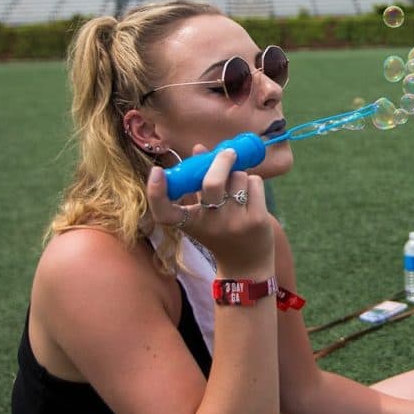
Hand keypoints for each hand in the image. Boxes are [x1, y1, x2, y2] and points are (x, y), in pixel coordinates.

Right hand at [146, 146, 273, 278]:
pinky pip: (254, 183)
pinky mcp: (257, 220)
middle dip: (221, 160)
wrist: (246, 265)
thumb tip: (199, 148)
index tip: (156, 171)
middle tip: (228, 153)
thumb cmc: (220, 232)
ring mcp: (234, 222)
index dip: (156, 193)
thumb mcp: (202, 213)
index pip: (165, 212)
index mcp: (190, 223)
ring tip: (237, 192)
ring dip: (239, 176)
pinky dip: (253, 184)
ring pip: (238, 177)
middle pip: (212, 182)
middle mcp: (210, 224)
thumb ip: (197, 182)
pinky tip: (250, 198)